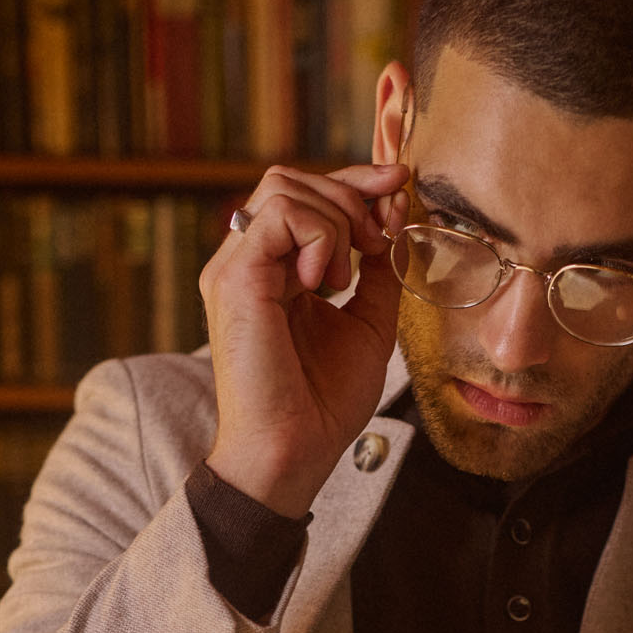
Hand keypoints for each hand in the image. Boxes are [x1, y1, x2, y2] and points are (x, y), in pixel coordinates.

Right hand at [200, 161, 410, 518]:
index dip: (355, 182)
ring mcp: (235, 267)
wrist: (293, 454)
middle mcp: (247, 263)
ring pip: (284, 186)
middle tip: (378, 241)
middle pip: (290, 178)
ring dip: (335, 219)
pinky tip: (325, 282)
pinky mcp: (234, 278)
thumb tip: (394, 227)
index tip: (399, 185)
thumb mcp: (367, 327)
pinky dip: (318, 235)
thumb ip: (377, 276)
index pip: (305, 197)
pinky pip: (280, 213)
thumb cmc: (322, 406)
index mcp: (274, 272)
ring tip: (345, 277)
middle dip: (350, 194)